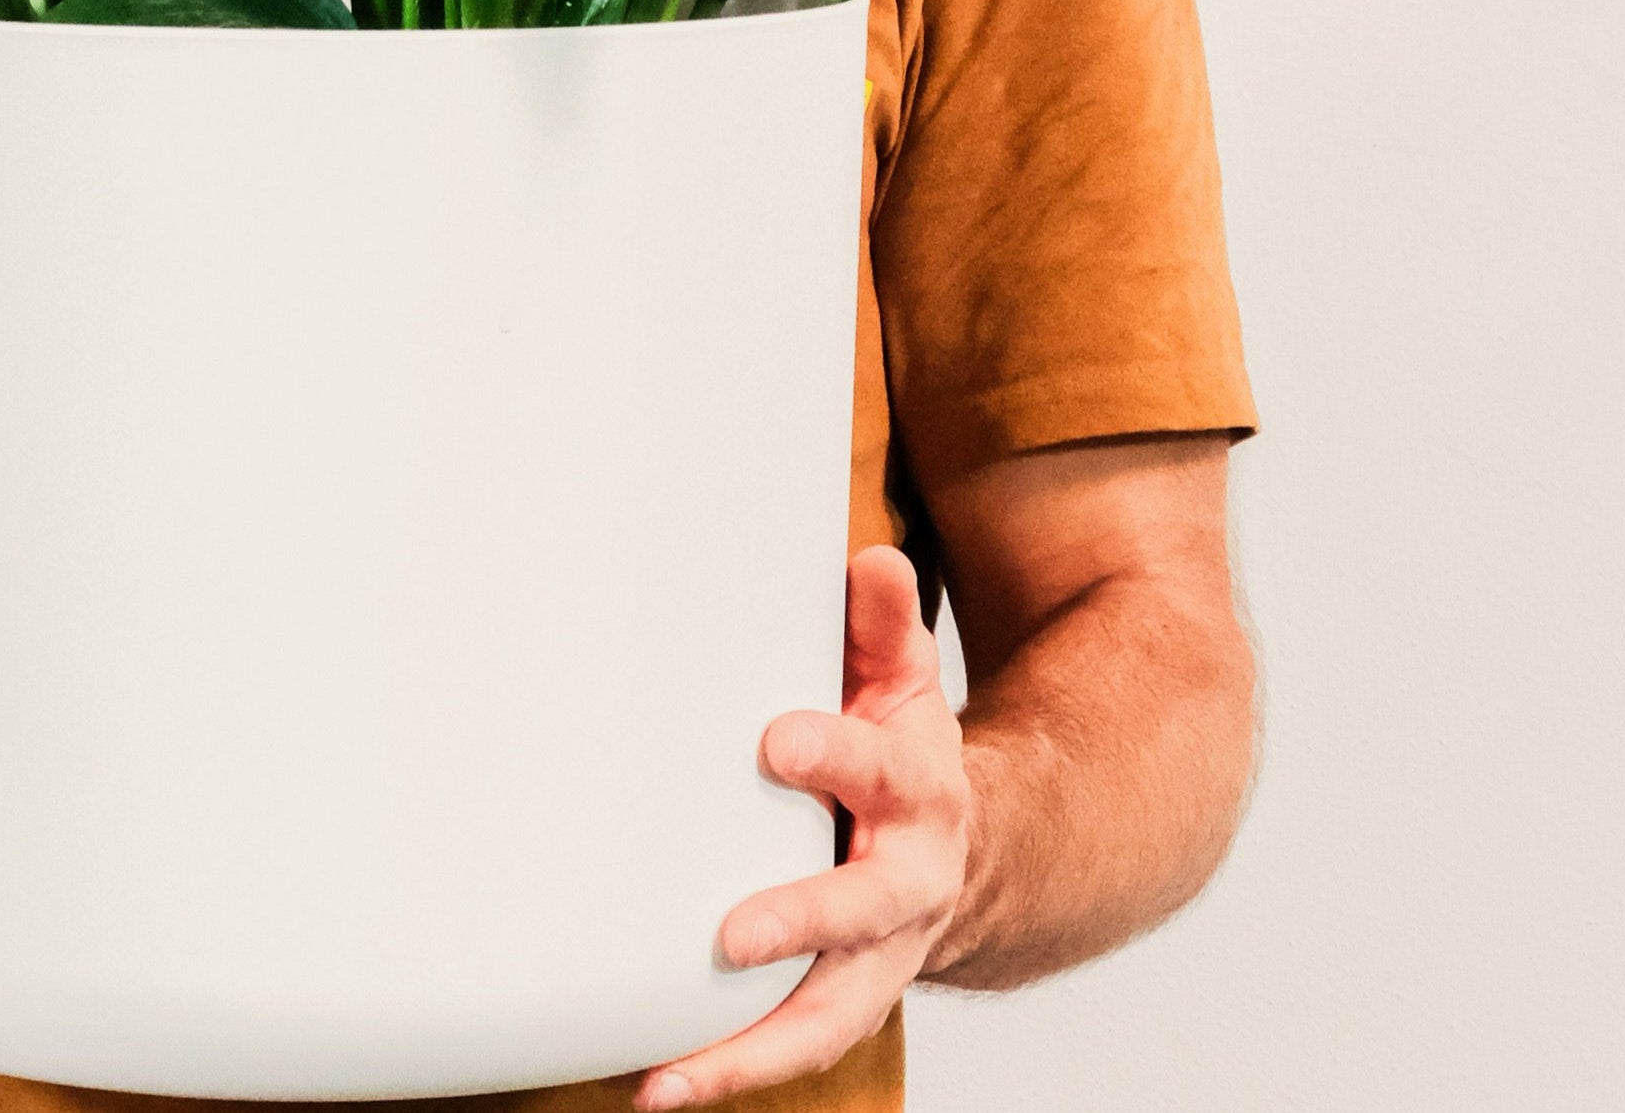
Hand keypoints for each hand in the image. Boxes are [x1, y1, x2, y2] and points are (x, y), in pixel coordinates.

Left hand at [639, 549, 973, 1109]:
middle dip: (801, 919)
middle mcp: (906, 885)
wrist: (965, 854)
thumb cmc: (901, 753)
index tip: (774, 740)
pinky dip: (730, 1071)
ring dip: (752, 1046)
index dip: (834, 753)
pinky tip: (660, 1087)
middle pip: (862, 910)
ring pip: (826, 1014)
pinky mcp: (839, 999)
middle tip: (732, 935)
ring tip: (675, 1075)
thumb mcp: (904, 678)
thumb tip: (872, 563)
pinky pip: (788, 1045)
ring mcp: (875, 957)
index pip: (880, 769)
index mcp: (919, 790)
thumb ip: (883, 622)